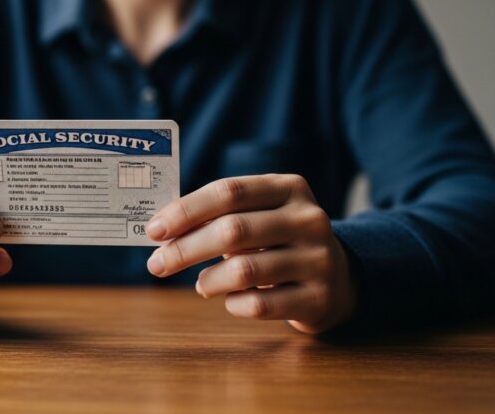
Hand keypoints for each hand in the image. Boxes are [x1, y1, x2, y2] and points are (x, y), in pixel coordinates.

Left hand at [145, 174, 356, 333]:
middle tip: (156, 264)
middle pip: (233, 230)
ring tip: (200, 285)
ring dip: (209, 281)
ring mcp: (318, 259)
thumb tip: (162, 230)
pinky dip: (234, 304)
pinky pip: (260, 305)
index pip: (228, 192)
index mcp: (289, 188)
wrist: (340, 278)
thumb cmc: (280, 241)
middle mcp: (308, 219)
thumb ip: (219, 214)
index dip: (185, 211)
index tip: (154, 230)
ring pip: (245, 271)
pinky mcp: (319, 298)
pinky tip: (230, 301)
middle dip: (185, 249)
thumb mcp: (260, 215)